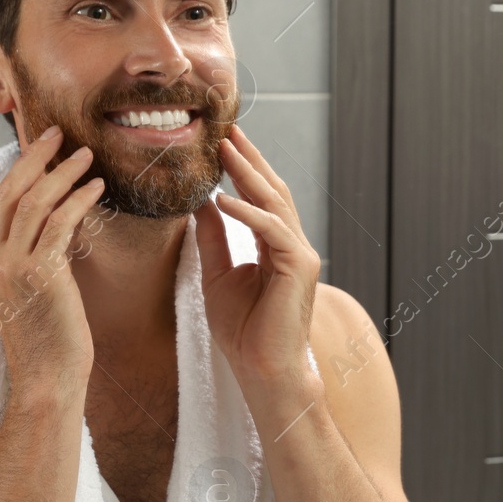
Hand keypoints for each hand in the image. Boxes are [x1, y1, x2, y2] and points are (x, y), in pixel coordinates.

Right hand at [0, 126, 105, 388]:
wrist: (47, 379)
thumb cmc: (47, 338)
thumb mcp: (29, 289)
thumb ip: (32, 252)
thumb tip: (58, 215)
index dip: (20, 168)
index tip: (42, 146)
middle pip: (10, 191)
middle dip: (36, 157)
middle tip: (60, 133)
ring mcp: (10, 267)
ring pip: (34, 201)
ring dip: (63, 173)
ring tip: (87, 155)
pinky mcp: (39, 274)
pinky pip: (59, 223)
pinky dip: (79, 199)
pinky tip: (97, 187)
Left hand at [194, 124, 321, 394]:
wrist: (263, 371)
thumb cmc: (242, 333)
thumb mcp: (216, 276)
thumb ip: (213, 239)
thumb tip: (201, 203)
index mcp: (275, 248)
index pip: (261, 199)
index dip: (242, 170)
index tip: (221, 143)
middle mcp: (293, 247)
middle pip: (272, 192)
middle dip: (249, 160)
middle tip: (227, 130)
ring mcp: (300, 255)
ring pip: (274, 203)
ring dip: (248, 174)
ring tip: (225, 149)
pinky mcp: (299, 267)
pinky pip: (271, 231)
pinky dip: (248, 212)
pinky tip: (224, 199)